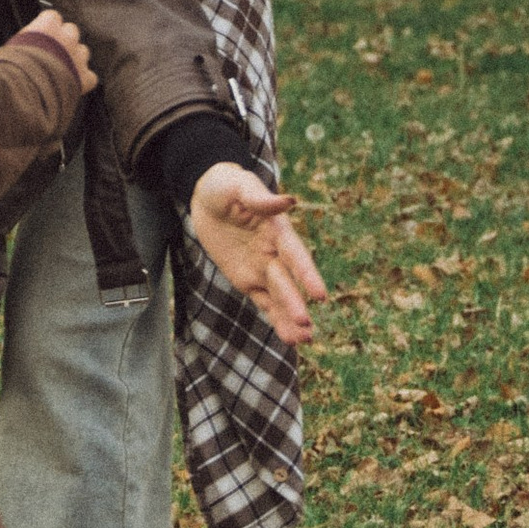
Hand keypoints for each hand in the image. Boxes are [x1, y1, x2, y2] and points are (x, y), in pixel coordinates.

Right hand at [19, 7, 96, 95]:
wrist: (26, 88)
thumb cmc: (13, 67)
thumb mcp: (12, 46)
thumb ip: (25, 41)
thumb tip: (24, 45)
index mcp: (47, 25)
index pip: (53, 17)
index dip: (48, 26)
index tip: (42, 34)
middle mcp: (66, 37)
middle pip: (71, 31)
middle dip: (64, 40)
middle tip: (52, 53)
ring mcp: (78, 57)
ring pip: (83, 51)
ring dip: (75, 58)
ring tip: (61, 70)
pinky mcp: (84, 77)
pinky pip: (90, 76)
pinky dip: (83, 81)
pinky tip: (73, 85)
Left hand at [187, 163, 327, 348]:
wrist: (208, 196)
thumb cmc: (228, 186)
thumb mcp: (239, 186)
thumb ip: (261, 199)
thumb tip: (289, 200)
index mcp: (277, 231)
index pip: (295, 255)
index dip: (307, 274)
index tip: (320, 295)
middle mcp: (274, 253)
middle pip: (286, 283)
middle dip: (295, 304)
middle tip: (307, 327)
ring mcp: (261, 268)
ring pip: (278, 298)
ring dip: (290, 318)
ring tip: (304, 341)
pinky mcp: (247, 279)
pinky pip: (263, 302)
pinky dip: (275, 319)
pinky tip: (289, 338)